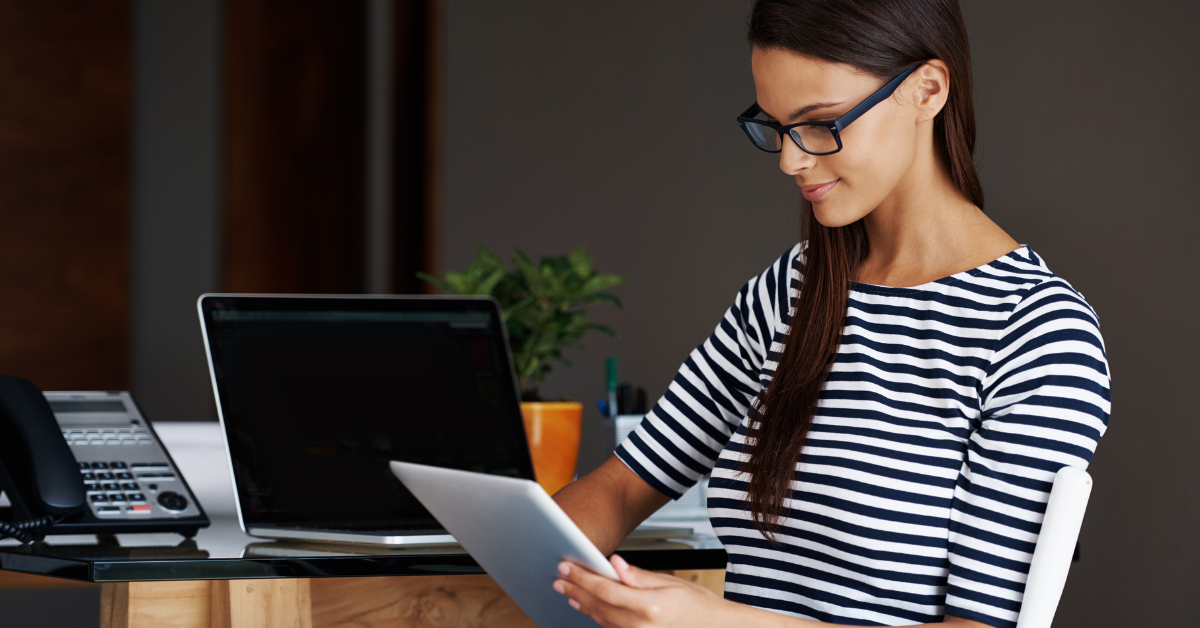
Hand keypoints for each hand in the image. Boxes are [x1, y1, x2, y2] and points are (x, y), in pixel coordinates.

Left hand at [553, 554, 729, 627]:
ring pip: (601, 620)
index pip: (605, 590)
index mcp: (649, 608)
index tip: (567, 566)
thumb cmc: (698, 606)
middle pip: (598, 606)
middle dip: (576, 590)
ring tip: (568, 590)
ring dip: (583, 604)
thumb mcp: (670, 583)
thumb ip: (638, 576)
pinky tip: (588, 606)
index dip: (582, 577)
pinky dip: (597, 616)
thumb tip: (614, 564)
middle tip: (559, 578)